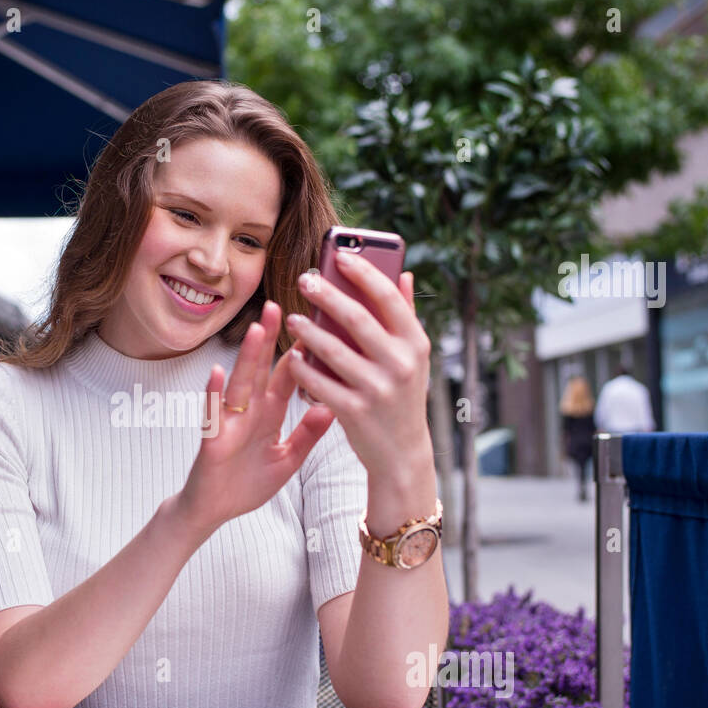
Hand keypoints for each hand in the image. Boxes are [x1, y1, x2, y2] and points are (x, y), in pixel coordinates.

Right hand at [176, 300, 335, 532]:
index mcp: (269, 415)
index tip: (316, 325)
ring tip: (257, 331)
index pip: (287, 378)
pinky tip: (216, 372)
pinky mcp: (212, 438)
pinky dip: (213, 393)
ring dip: (247, 357)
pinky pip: (212, 412)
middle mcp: (250, 412)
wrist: (213, 511)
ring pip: (239, 384)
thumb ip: (307, 434)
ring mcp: (229, 422)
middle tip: (278, 306)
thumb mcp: (288, 460)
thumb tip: (331, 407)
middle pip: (261, 369)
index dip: (300, 353)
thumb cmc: (246, 485)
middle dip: (270, 339)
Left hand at [285, 257, 433, 476]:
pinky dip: (304, 367)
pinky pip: (320, 382)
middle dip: (327, 295)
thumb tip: (404, 274)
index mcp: (415, 344)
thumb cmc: (402, 395)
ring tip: (293, 319)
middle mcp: (400, 364)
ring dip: (308, 331)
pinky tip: (293, 356)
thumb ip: (406, 316)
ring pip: (333, 350)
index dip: (363, 272)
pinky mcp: (354, 411)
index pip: (389, 298)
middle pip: (357, 319)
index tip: (340, 255)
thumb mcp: (413, 358)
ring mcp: (377, 389)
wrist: (401, 453)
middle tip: (306, 280)